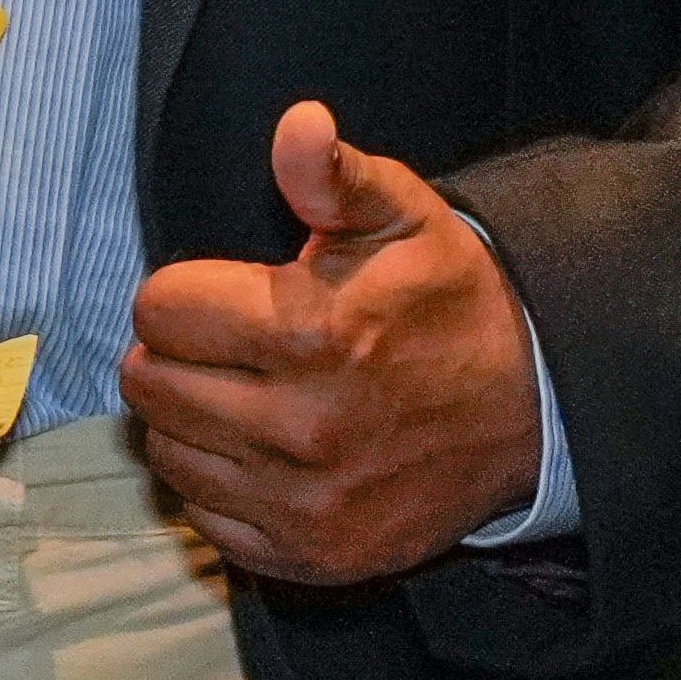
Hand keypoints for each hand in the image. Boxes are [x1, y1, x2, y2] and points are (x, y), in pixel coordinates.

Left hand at [123, 99, 542, 583]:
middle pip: (148, 383)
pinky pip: (206, 520)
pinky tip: (262, 454)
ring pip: (168, 452)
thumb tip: (298, 122)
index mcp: (308, 335)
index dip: (185, 294)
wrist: (532, 412)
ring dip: (190, 421)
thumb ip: (332, 175)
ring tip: (245, 396)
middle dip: (176, 355)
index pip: (157, 309)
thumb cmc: (448, 303)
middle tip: (229, 347)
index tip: (228, 297)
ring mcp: (304, 504)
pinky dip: (220, 486)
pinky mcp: (312, 557)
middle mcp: (298, 429)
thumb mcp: (403, 217)